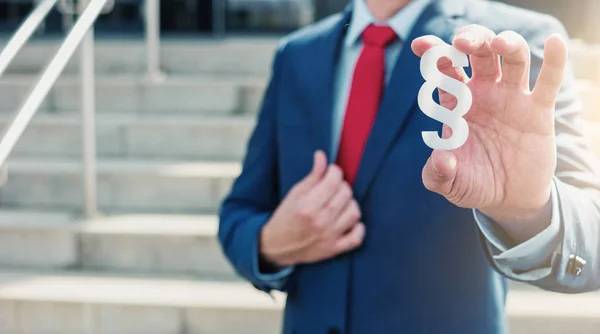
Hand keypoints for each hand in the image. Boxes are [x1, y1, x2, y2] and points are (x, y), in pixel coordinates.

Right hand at [260, 150, 364, 266]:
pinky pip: (357, 238)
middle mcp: (320, 222)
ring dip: (350, 203)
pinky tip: (349, 221)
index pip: (333, 182)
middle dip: (341, 186)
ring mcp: (329, 237)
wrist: (276, 246)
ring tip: (340, 202)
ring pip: (354, 213)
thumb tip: (322, 156)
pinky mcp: (334, 250)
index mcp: (307, 206)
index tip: (331, 172)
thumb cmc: (286, 217)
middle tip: (333, 187)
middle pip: (346, 195)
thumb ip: (313, 175)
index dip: (335, 172)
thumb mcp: (295, 193)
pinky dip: (358, 228)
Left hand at [411, 25, 567, 240]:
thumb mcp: (448, 184)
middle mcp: (482, 93)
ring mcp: (510, 98)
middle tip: (462, 43)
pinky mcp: (538, 110)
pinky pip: (548, 80)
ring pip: (511, 58)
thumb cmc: (472, 184)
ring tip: (498, 44)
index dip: (433, 53)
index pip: (443, 69)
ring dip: (506, 43)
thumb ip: (437, 174)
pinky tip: (555, 41)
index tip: (420, 46)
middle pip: (477, 52)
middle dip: (470, 39)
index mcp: (455, 103)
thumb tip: (442, 160)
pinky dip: (554, 60)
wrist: (508, 200)